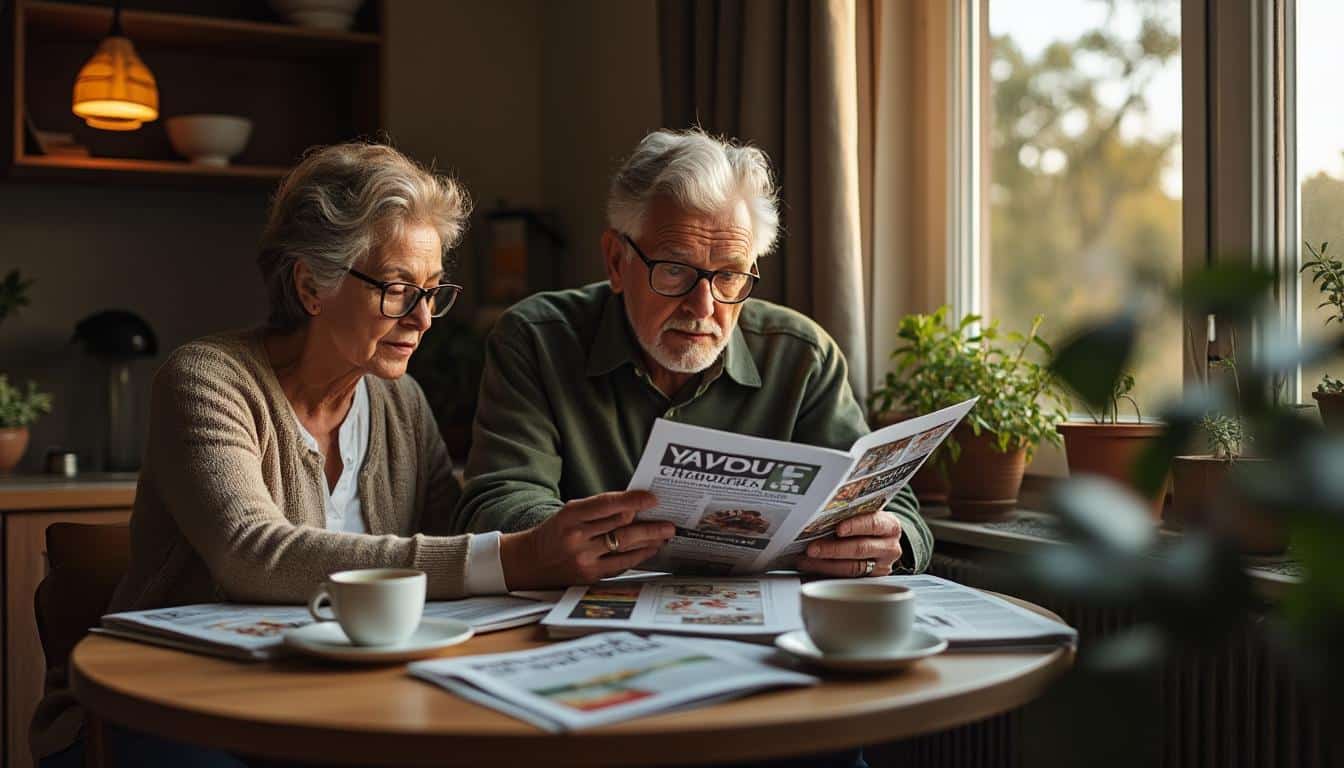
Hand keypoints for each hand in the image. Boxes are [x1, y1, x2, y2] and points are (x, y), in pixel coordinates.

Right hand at [499, 491, 675, 589]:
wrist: (527, 562)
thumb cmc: (554, 532)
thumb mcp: (569, 513)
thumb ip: (598, 510)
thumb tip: (634, 507)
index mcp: (570, 516)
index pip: (607, 505)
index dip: (633, 500)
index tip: (652, 499)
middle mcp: (577, 538)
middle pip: (622, 528)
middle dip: (650, 526)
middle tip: (669, 524)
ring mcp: (583, 559)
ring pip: (625, 548)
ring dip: (649, 542)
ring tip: (664, 536)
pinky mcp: (588, 577)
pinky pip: (620, 565)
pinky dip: (637, 557)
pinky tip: (649, 550)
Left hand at [795, 510, 902, 577]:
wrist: (879, 539)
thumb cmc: (867, 523)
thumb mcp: (865, 514)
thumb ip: (849, 514)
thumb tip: (819, 516)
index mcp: (890, 526)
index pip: (874, 524)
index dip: (855, 526)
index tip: (838, 529)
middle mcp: (889, 548)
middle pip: (860, 549)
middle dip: (833, 549)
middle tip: (812, 548)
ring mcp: (881, 567)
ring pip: (852, 568)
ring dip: (825, 564)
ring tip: (806, 560)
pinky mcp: (870, 581)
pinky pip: (846, 580)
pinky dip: (825, 574)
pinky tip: (811, 570)